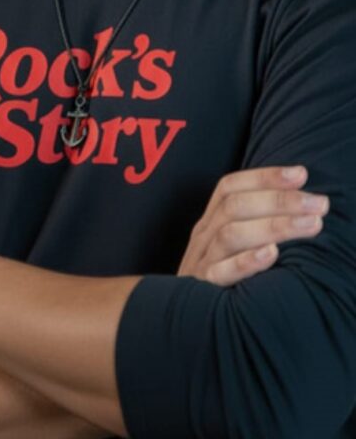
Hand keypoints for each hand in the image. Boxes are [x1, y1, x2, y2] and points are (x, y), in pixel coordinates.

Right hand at [177, 165, 329, 285]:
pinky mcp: (203, 290)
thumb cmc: (218, 279)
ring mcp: (201, 262)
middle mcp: (203, 236)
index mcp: (209, 221)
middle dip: (280, 200)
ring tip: (310, 225)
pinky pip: (221, 273)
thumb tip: (300, 203)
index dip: (264, 177)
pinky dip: (246, 262)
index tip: (301, 174)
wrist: (177, 320)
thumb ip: (252, 225)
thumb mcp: (228, 247)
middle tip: (318, 203)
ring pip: (231, 234)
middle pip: (234, 206)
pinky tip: (272, 254)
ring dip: (274, 225)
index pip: (230, 187)